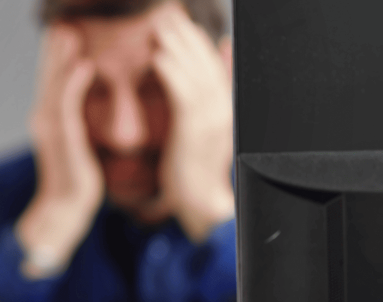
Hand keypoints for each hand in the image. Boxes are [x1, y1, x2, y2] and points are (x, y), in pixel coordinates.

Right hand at [16, 25, 102, 278]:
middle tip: (60, 22)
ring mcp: (51, 128)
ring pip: (54, 85)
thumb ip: (75, 119)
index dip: (53, 55)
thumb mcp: (76, 142)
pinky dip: (74, 84)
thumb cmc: (76, 177)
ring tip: (68, 33)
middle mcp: (44, 119)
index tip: (61, 30)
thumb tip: (86, 104)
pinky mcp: (64, 139)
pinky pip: (68, 106)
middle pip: (47, 76)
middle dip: (53, 49)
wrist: (66, 207)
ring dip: (61, 58)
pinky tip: (83, 66)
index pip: (50, 79)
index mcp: (47, 118)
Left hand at [145, 5, 235, 243]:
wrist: (202, 202)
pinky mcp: (195, 132)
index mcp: (225, 106)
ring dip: (177, 47)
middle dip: (186, 35)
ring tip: (159, 27)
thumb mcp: (204, 126)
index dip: (196, 40)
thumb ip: (211, 92)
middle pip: (205, 61)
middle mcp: (222, 108)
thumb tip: (221, 55)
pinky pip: (183, 95)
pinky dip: (172, 74)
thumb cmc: (196, 166)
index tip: (180, 21)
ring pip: (195, 72)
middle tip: (167, 14)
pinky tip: (157, 58)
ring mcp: (211, 119)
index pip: (213, 63)